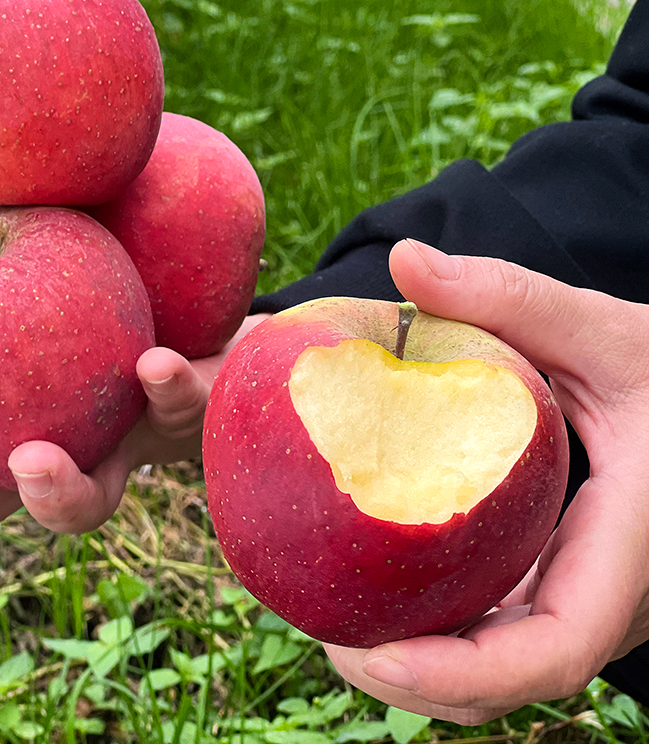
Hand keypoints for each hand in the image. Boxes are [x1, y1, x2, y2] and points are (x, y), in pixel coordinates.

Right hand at [0, 247, 267, 532]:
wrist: (193, 293)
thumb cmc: (85, 285)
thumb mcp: (17, 265)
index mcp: (9, 426)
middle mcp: (64, 450)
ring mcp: (126, 442)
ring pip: (92, 501)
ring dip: (58, 493)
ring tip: (32, 458)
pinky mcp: (194, 412)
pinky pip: (181, 410)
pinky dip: (169, 392)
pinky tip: (155, 363)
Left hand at [324, 239, 648, 722]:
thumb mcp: (607, 330)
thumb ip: (511, 295)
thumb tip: (405, 258)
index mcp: (630, 547)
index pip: (553, 651)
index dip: (459, 673)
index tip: (370, 659)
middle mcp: (607, 594)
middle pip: (505, 676)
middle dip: (410, 676)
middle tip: (317, 628)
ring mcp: (582, 594)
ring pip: (497, 660)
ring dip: (414, 656)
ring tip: (329, 612)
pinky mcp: (561, 580)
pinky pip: (498, 623)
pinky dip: (436, 620)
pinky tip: (375, 576)